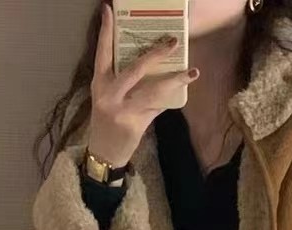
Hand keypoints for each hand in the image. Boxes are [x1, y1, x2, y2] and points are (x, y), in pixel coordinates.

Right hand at [88, 3, 198, 167]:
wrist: (104, 153)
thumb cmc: (107, 122)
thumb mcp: (108, 99)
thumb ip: (125, 83)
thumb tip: (149, 65)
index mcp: (99, 83)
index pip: (102, 52)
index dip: (105, 31)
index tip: (108, 10)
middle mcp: (108, 94)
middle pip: (135, 69)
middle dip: (155, 55)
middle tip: (172, 41)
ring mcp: (121, 109)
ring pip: (152, 90)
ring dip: (174, 80)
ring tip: (191, 72)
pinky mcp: (134, 123)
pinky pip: (156, 107)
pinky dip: (169, 99)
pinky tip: (182, 90)